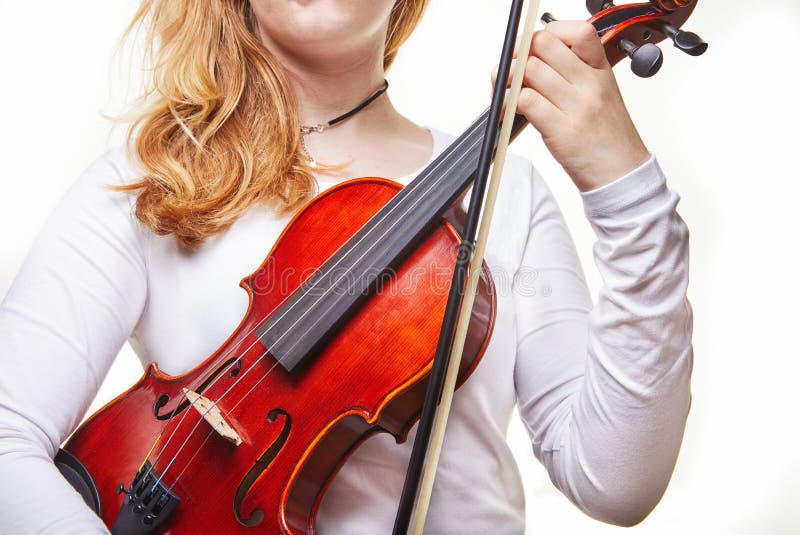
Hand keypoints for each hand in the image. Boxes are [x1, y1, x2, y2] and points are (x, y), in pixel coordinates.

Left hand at [494, 20, 649, 191]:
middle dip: (518, 55)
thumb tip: (531, 59)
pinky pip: (526, 101)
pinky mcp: (562, 130)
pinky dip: (509, 103)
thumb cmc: (606, 137)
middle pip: (543, 45)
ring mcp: (577, 106)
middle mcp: (590, 84)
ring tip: (506, 94)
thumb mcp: (600, 94)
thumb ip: (573, 74)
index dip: (547, 34)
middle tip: (510, 72)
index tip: (533, 50)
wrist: (621, 174)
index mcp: (601, 70)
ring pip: (530, 70)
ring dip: (507, 80)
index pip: (577, 31)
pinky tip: (509, 112)